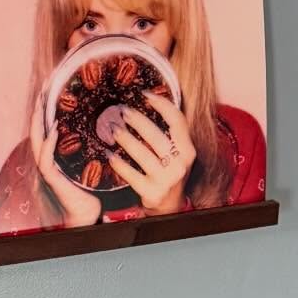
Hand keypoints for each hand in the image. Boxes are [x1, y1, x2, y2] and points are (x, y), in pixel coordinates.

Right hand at [29, 94, 101, 227]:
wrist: (87, 214)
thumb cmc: (92, 190)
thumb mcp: (93, 163)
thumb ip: (94, 147)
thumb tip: (113, 126)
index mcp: (56, 155)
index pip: (46, 128)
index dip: (46, 110)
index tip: (49, 91)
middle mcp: (48, 159)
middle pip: (37, 130)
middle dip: (37, 110)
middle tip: (42, 89)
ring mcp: (48, 168)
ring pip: (36, 141)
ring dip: (37, 122)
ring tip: (41, 103)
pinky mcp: (51, 178)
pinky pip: (45, 159)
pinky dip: (48, 143)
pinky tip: (54, 130)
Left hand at [108, 92, 194, 213]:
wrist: (169, 204)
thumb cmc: (169, 170)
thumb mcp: (176, 152)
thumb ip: (169, 132)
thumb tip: (148, 99)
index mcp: (188, 150)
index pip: (177, 121)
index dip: (162, 104)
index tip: (145, 94)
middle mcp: (180, 165)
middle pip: (156, 136)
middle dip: (137, 121)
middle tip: (123, 110)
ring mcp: (166, 180)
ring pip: (142, 154)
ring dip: (125, 139)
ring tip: (113, 128)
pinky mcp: (152, 193)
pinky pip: (131, 174)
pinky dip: (119, 163)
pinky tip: (109, 154)